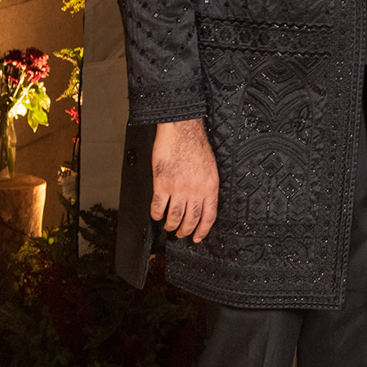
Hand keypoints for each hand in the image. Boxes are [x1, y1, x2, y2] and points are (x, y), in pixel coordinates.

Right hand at [151, 118, 219, 242]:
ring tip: (168, 227)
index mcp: (210, 186)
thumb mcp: (210, 167)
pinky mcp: (162, 184)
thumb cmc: (195, 144)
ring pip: (174, 217)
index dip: (203, 230)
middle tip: (181, 234)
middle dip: (185, 231)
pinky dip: (156, 214)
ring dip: (170, 225)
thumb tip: (203, 201)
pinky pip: (158, 206)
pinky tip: (156, 215)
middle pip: (191, 220)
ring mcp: (178, 188)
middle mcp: (196, 190)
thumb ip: (206, 186)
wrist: (182, 129)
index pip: (209, 216)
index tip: (198, 237)